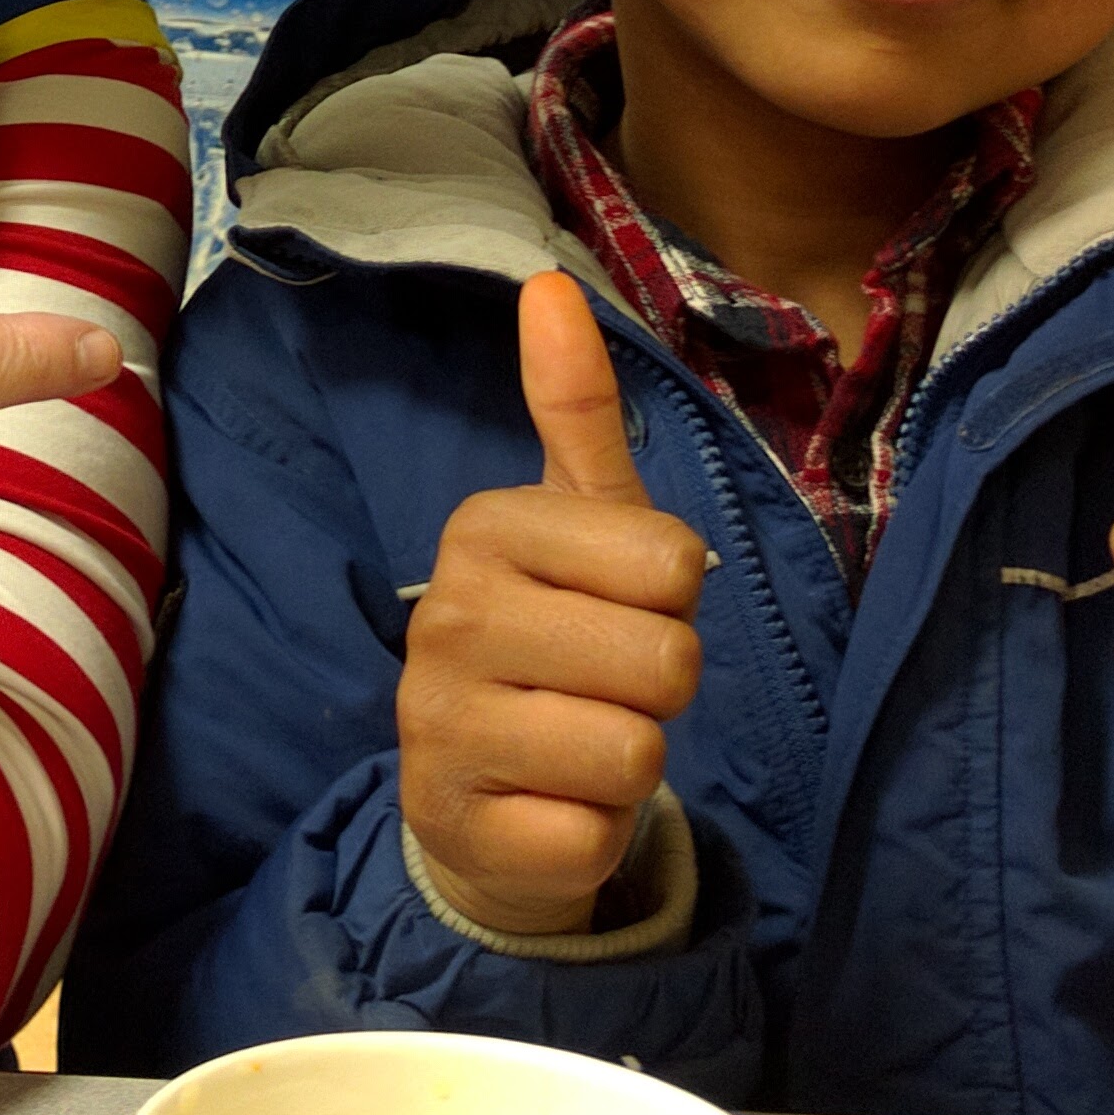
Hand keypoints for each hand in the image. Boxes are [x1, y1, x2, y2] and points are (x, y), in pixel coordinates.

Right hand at [396, 273, 707, 939]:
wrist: (483, 798)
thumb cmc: (559, 640)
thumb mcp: (580, 524)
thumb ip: (572, 408)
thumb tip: (548, 281)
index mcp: (483, 529)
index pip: (674, 562)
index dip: (673, 599)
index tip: (616, 608)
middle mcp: (446, 617)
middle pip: (667, 660)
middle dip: (662, 688)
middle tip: (603, 687)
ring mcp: (440, 727)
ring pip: (637, 750)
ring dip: (632, 763)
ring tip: (578, 746)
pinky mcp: (460, 827)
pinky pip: (595, 834)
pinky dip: (594, 832)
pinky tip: (548, 806)